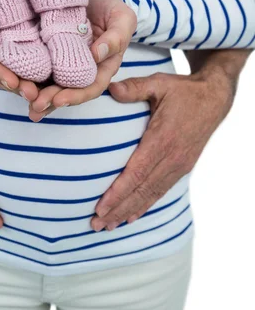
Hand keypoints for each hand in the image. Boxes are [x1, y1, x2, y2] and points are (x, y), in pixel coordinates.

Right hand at [0, 0, 39, 101]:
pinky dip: (46, 78)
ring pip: (21, 77)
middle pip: (4, 77)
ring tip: (46, 95)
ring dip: (33, 87)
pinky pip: (37, 68)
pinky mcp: (29, 55)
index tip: (11, 81)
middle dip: (18, 87)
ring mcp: (12, 60)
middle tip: (32, 94)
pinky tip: (57, 85)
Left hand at [29, 0, 136, 120]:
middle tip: (36, 106)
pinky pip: (37, 67)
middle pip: (68, 91)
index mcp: (102, 66)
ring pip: (51, 84)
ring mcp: (63, 63)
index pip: (91, 87)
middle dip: (52, 101)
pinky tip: (14, 84)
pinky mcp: (47, 53)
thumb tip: (98, 55)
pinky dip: (27, 77)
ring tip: (27, 106)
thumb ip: (116, 36)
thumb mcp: (122, 17)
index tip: (60, 100)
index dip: (76, 96)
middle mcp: (81, 70)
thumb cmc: (111, 8)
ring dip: (38, 97)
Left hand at [91, 67, 235, 230]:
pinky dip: (145, 205)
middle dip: (118, 210)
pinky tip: (131, 216)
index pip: (136, 172)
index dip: (118, 193)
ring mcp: (179, 165)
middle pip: (141, 190)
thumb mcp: (159, 83)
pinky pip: (161, 191)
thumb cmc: (183, 91)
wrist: (214, 99)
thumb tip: (111, 89)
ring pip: (151, 195)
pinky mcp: (182, 167)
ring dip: (128, 212)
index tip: (100, 207)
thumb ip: (134, 87)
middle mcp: (172, 158)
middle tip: (96, 225)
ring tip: (107, 226)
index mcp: (163, 140)